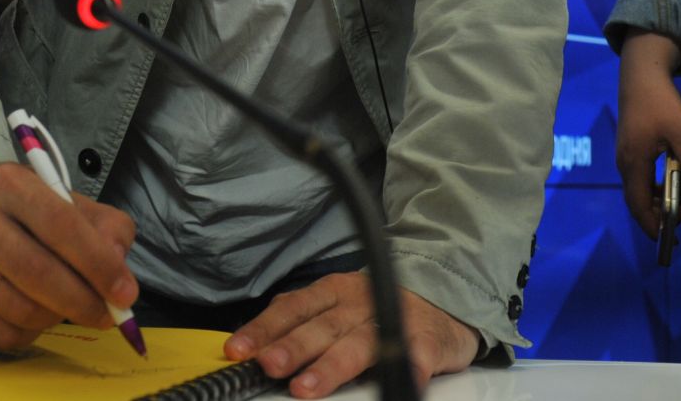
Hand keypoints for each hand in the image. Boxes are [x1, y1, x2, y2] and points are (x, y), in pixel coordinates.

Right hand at [0, 164, 137, 351]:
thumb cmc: (15, 203)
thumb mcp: (60, 196)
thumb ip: (101, 226)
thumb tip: (118, 273)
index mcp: (10, 185)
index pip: (62, 226)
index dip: (99, 264)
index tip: (125, 293)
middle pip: (40, 274)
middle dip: (84, 302)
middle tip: (108, 315)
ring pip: (21, 310)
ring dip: (57, 318)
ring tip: (69, 307)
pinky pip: (0, 333)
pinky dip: (31, 333)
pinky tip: (38, 317)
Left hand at [225, 273, 477, 397]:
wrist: (443, 297)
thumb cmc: (376, 308)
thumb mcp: (336, 303)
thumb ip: (301, 320)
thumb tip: (256, 344)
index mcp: (332, 292)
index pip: (292, 308)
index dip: (264, 329)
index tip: (238, 350)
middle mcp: (358, 303)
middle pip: (321, 327)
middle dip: (292, 347)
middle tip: (268, 365)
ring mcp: (392, 319)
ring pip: (358, 345)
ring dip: (331, 366)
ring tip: (307, 388)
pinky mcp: (426, 340)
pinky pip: (414, 356)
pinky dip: (404, 369)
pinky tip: (394, 382)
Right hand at [615, 30, 680, 238]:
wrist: (640, 75)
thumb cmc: (660, 103)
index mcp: (634, 162)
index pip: (639, 205)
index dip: (652, 225)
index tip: (668, 239)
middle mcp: (624, 163)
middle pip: (636, 201)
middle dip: (657, 215)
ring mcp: (625, 155)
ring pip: (637, 190)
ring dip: (657, 201)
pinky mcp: (629, 148)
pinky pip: (639, 178)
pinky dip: (653, 188)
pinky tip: (671, 182)